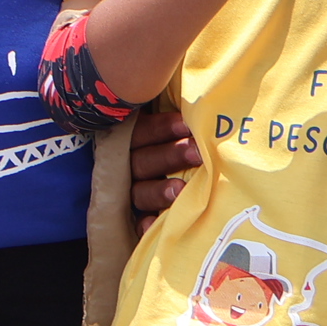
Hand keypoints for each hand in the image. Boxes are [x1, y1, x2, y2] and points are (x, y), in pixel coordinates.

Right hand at [129, 106, 197, 225]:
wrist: (153, 179)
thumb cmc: (176, 141)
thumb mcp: (169, 125)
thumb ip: (176, 117)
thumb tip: (199, 100)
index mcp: (132, 139)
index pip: (141, 132)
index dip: (161, 128)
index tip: (186, 124)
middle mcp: (128, 166)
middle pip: (143, 161)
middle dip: (171, 155)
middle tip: (197, 152)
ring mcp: (131, 192)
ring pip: (140, 191)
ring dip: (159, 190)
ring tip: (180, 189)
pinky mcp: (136, 216)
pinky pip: (136, 222)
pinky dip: (144, 225)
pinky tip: (152, 224)